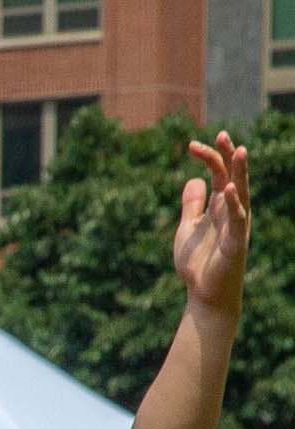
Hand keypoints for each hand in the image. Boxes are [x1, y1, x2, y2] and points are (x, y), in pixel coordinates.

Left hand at [175, 131, 252, 314]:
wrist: (203, 294)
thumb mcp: (187, 228)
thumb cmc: (197, 262)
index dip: (208, 158)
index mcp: (219, 207)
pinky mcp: (236, 243)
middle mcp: (231, 212)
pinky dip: (233, 204)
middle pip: (232, 177)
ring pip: (240, 194)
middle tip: (221, 134)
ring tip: (238, 151)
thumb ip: (192, 204)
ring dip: (239, 172)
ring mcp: (236, 226)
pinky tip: (227, 189)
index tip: (191, 144)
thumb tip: (193, 179)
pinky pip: (237, 220)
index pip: (217, 174)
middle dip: (227, 156)